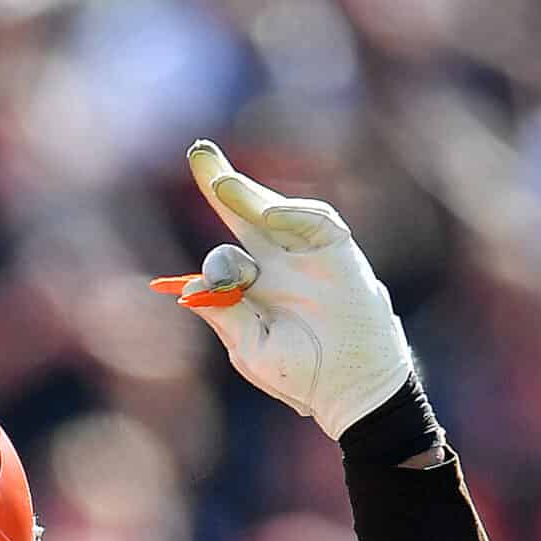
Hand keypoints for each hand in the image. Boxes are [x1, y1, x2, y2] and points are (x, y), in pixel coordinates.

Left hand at [152, 141, 413, 439]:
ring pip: (274, 213)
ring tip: (222, 181)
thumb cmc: (298, 372)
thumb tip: (191, 287)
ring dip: (249, 196)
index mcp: (249, 290)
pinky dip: (294, 213)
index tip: (194, 290)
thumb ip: (224, 316)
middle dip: (220, 183)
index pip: (220, 261)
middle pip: (243, 216)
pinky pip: (316, 222)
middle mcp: (274, 265)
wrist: (349, 388)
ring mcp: (305, 256)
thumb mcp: (250, 348)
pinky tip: (270, 211)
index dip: (207, 270)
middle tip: (197, 151)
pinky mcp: (336, 253)